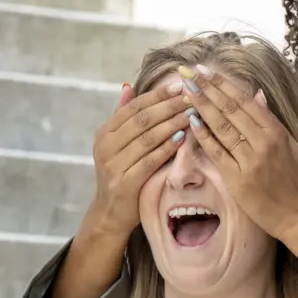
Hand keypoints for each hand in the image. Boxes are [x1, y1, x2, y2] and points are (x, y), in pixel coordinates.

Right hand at [89, 82, 191, 234]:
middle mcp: (106, 145)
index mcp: (105, 132)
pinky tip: (183, 138)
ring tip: (191, 113)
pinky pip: (149, 160)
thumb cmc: (122, 172)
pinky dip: (166, 148)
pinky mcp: (124, 182)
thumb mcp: (118, 143)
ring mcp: (113, 164)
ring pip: (147, 138)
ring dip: (171, 124)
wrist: (111, 212)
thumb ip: (124, 116)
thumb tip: (128, 85)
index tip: (179, 85)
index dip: (157, 95)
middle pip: (142, 119)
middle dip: (168, 106)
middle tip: (191, 97)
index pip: (134, 106)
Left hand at [180, 65, 297, 239]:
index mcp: (277, 132)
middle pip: (230, 110)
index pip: (245, 102)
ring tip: (186, 90)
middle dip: (207, 89)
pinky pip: (217, 153)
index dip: (223, 84)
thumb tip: (258, 95)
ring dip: (201, 106)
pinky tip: (191, 121)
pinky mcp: (237, 180)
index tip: (207, 71)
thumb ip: (272, 121)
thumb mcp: (293, 146)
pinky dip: (203, 136)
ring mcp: (249, 161)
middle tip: (188, 73)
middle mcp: (263, 143)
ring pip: (221, 128)